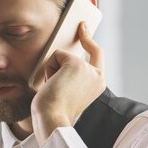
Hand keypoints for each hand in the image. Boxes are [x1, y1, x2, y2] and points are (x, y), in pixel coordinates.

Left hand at [31, 22, 105, 144]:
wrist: (52, 119)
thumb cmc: (53, 110)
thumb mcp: (66, 90)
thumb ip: (69, 75)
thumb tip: (58, 55)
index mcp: (97, 84)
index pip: (97, 56)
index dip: (89, 41)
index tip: (82, 28)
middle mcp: (97, 75)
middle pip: (76, 54)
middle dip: (65, 57)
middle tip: (68, 53)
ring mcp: (88, 69)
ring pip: (62, 57)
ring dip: (52, 71)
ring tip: (54, 88)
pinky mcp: (76, 64)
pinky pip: (56, 56)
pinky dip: (49, 68)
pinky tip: (51, 83)